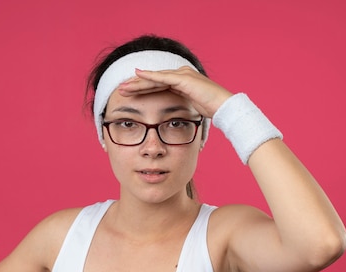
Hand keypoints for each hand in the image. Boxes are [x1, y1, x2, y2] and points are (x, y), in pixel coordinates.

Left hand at [117, 66, 232, 117]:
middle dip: (136, 85)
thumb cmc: (211, 111)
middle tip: (120, 89)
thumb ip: (180, 110)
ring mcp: (183, 75)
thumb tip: (171, 123)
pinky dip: (149, 76)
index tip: (129, 94)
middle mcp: (181, 75)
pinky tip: (137, 76)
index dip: (143, 89)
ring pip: (155, 78)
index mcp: (182, 83)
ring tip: (123, 86)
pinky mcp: (184, 78)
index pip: (157, 85)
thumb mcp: (190, 110)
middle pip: (153, 80)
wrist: (225, 108)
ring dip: (138, 82)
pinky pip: (162, 77)